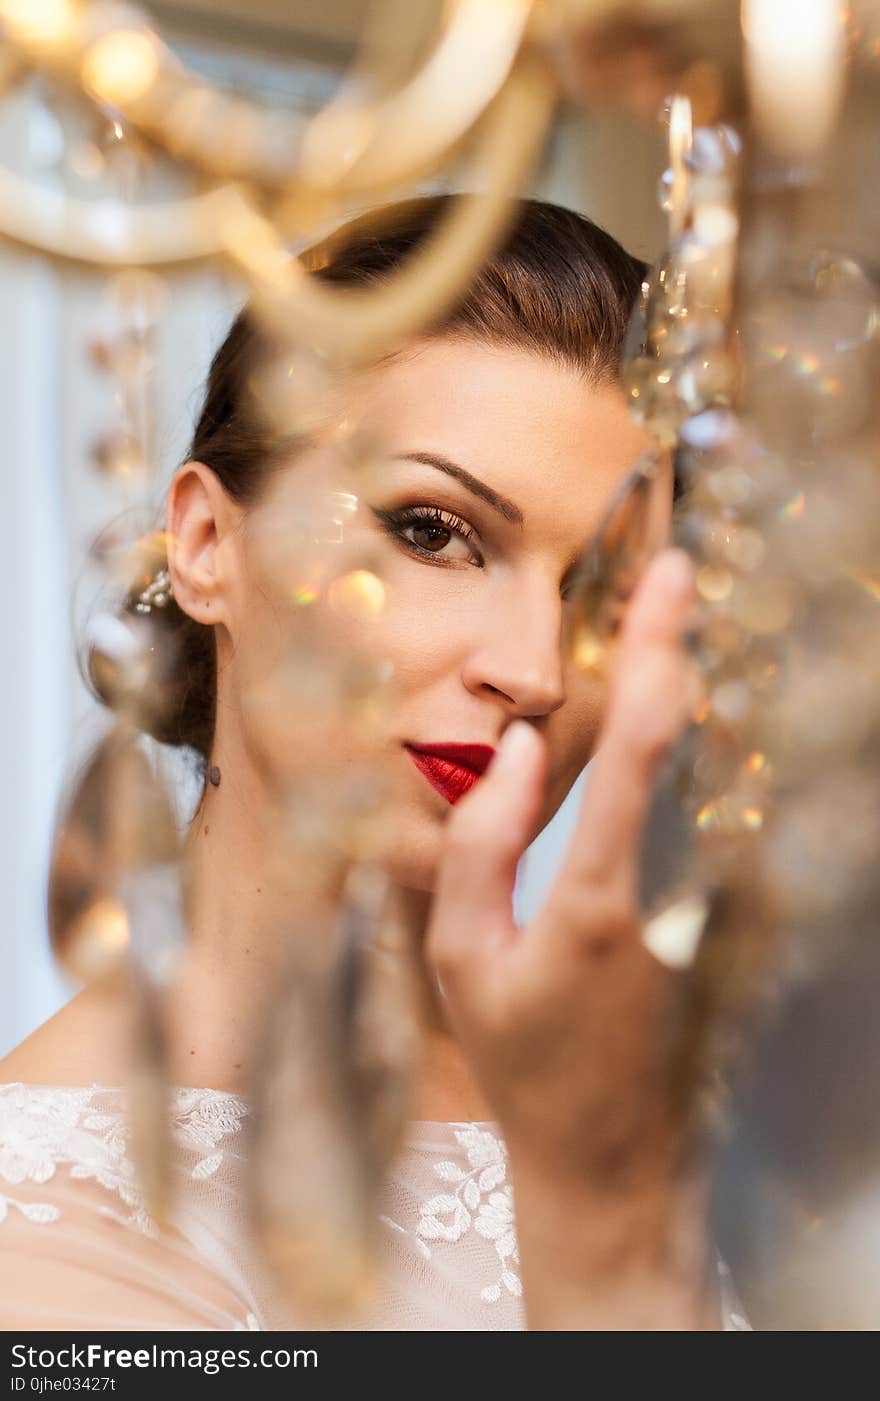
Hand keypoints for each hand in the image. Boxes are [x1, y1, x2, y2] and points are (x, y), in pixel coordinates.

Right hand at [426, 547, 711, 1326]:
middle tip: (669, 568)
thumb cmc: (519, 1055)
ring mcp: (694, 904)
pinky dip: (676, 748)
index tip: (663, 580)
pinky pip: (691, 810)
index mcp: (594, 895)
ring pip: (696, 771)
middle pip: (680, 741)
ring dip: (677, 688)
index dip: (654, 654)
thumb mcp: (461, 955)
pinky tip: (662, 707)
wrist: (606, 1148)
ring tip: (658, 614)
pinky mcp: (703, 915)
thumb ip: (478, 842)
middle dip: (676, 646)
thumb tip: (516, 748)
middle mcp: (662, 889)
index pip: (636, 751)